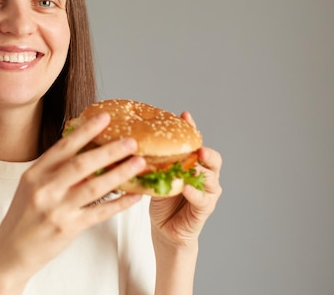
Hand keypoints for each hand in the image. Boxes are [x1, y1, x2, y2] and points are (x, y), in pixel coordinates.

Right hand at [0, 112, 146, 292]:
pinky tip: (135, 196)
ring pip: (94, 186)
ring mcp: (56, 209)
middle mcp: (44, 188)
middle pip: (82, 163)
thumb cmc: (22, 218)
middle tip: (131, 141)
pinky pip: (100, 212)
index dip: (86, 130)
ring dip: (119, 173)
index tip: (104, 118)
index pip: (63, 146)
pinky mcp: (68, 228)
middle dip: (110, 150)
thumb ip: (52, 171)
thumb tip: (83, 151)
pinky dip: (119, 203)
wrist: (10, 253)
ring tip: (139, 162)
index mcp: (34, 173)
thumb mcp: (30, 188)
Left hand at [149, 111, 222, 246]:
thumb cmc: (161, 197)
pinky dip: (195, 193)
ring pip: (211, 178)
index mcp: (194, 163)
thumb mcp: (156, 173)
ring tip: (196, 162)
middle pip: (212, 159)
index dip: (192, 129)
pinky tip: (186, 187)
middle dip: (205, 151)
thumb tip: (133, 138)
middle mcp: (205, 176)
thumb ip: (154, 158)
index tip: (184, 115)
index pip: (196, 143)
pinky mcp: (204, 209)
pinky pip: (202, 199)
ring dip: (202, 170)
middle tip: (198, 148)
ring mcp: (207, 193)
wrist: (165, 227)